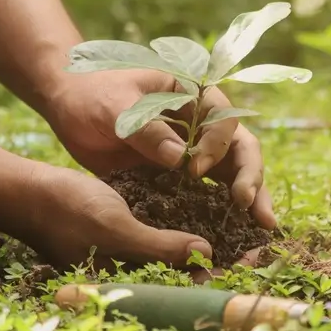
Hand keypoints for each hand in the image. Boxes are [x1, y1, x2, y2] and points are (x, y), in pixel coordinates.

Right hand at [20, 163, 258, 277]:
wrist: (31, 193)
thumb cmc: (68, 212)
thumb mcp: (116, 229)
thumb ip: (159, 247)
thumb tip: (206, 254)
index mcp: (135, 284)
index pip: (189, 287)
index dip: (225, 275)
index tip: (256, 257)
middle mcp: (138, 273)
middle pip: (192, 274)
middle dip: (227, 261)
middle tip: (260, 244)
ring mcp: (135, 253)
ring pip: (184, 255)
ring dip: (213, 244)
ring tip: (246, 227)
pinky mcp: (133, 233)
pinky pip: (169, 236)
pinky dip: (191, 227)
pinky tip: (214, 211)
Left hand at [43, 69, 275, 229]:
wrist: (69, 107)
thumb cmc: (92, 94)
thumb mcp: (116, 105)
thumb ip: (146, 129)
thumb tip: (180, 158)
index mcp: (195, 96)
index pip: (224, 120)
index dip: (216, 146)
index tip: (193, 169)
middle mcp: (203, 124)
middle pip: (241, 150)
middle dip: (251, 178)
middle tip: (252, 208)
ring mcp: (195, 151)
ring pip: (232, 174)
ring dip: (248, 199)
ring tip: (262, 227)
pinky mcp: (179, 176)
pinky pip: (207, 194)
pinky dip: (221, 213)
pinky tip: (233, 236)